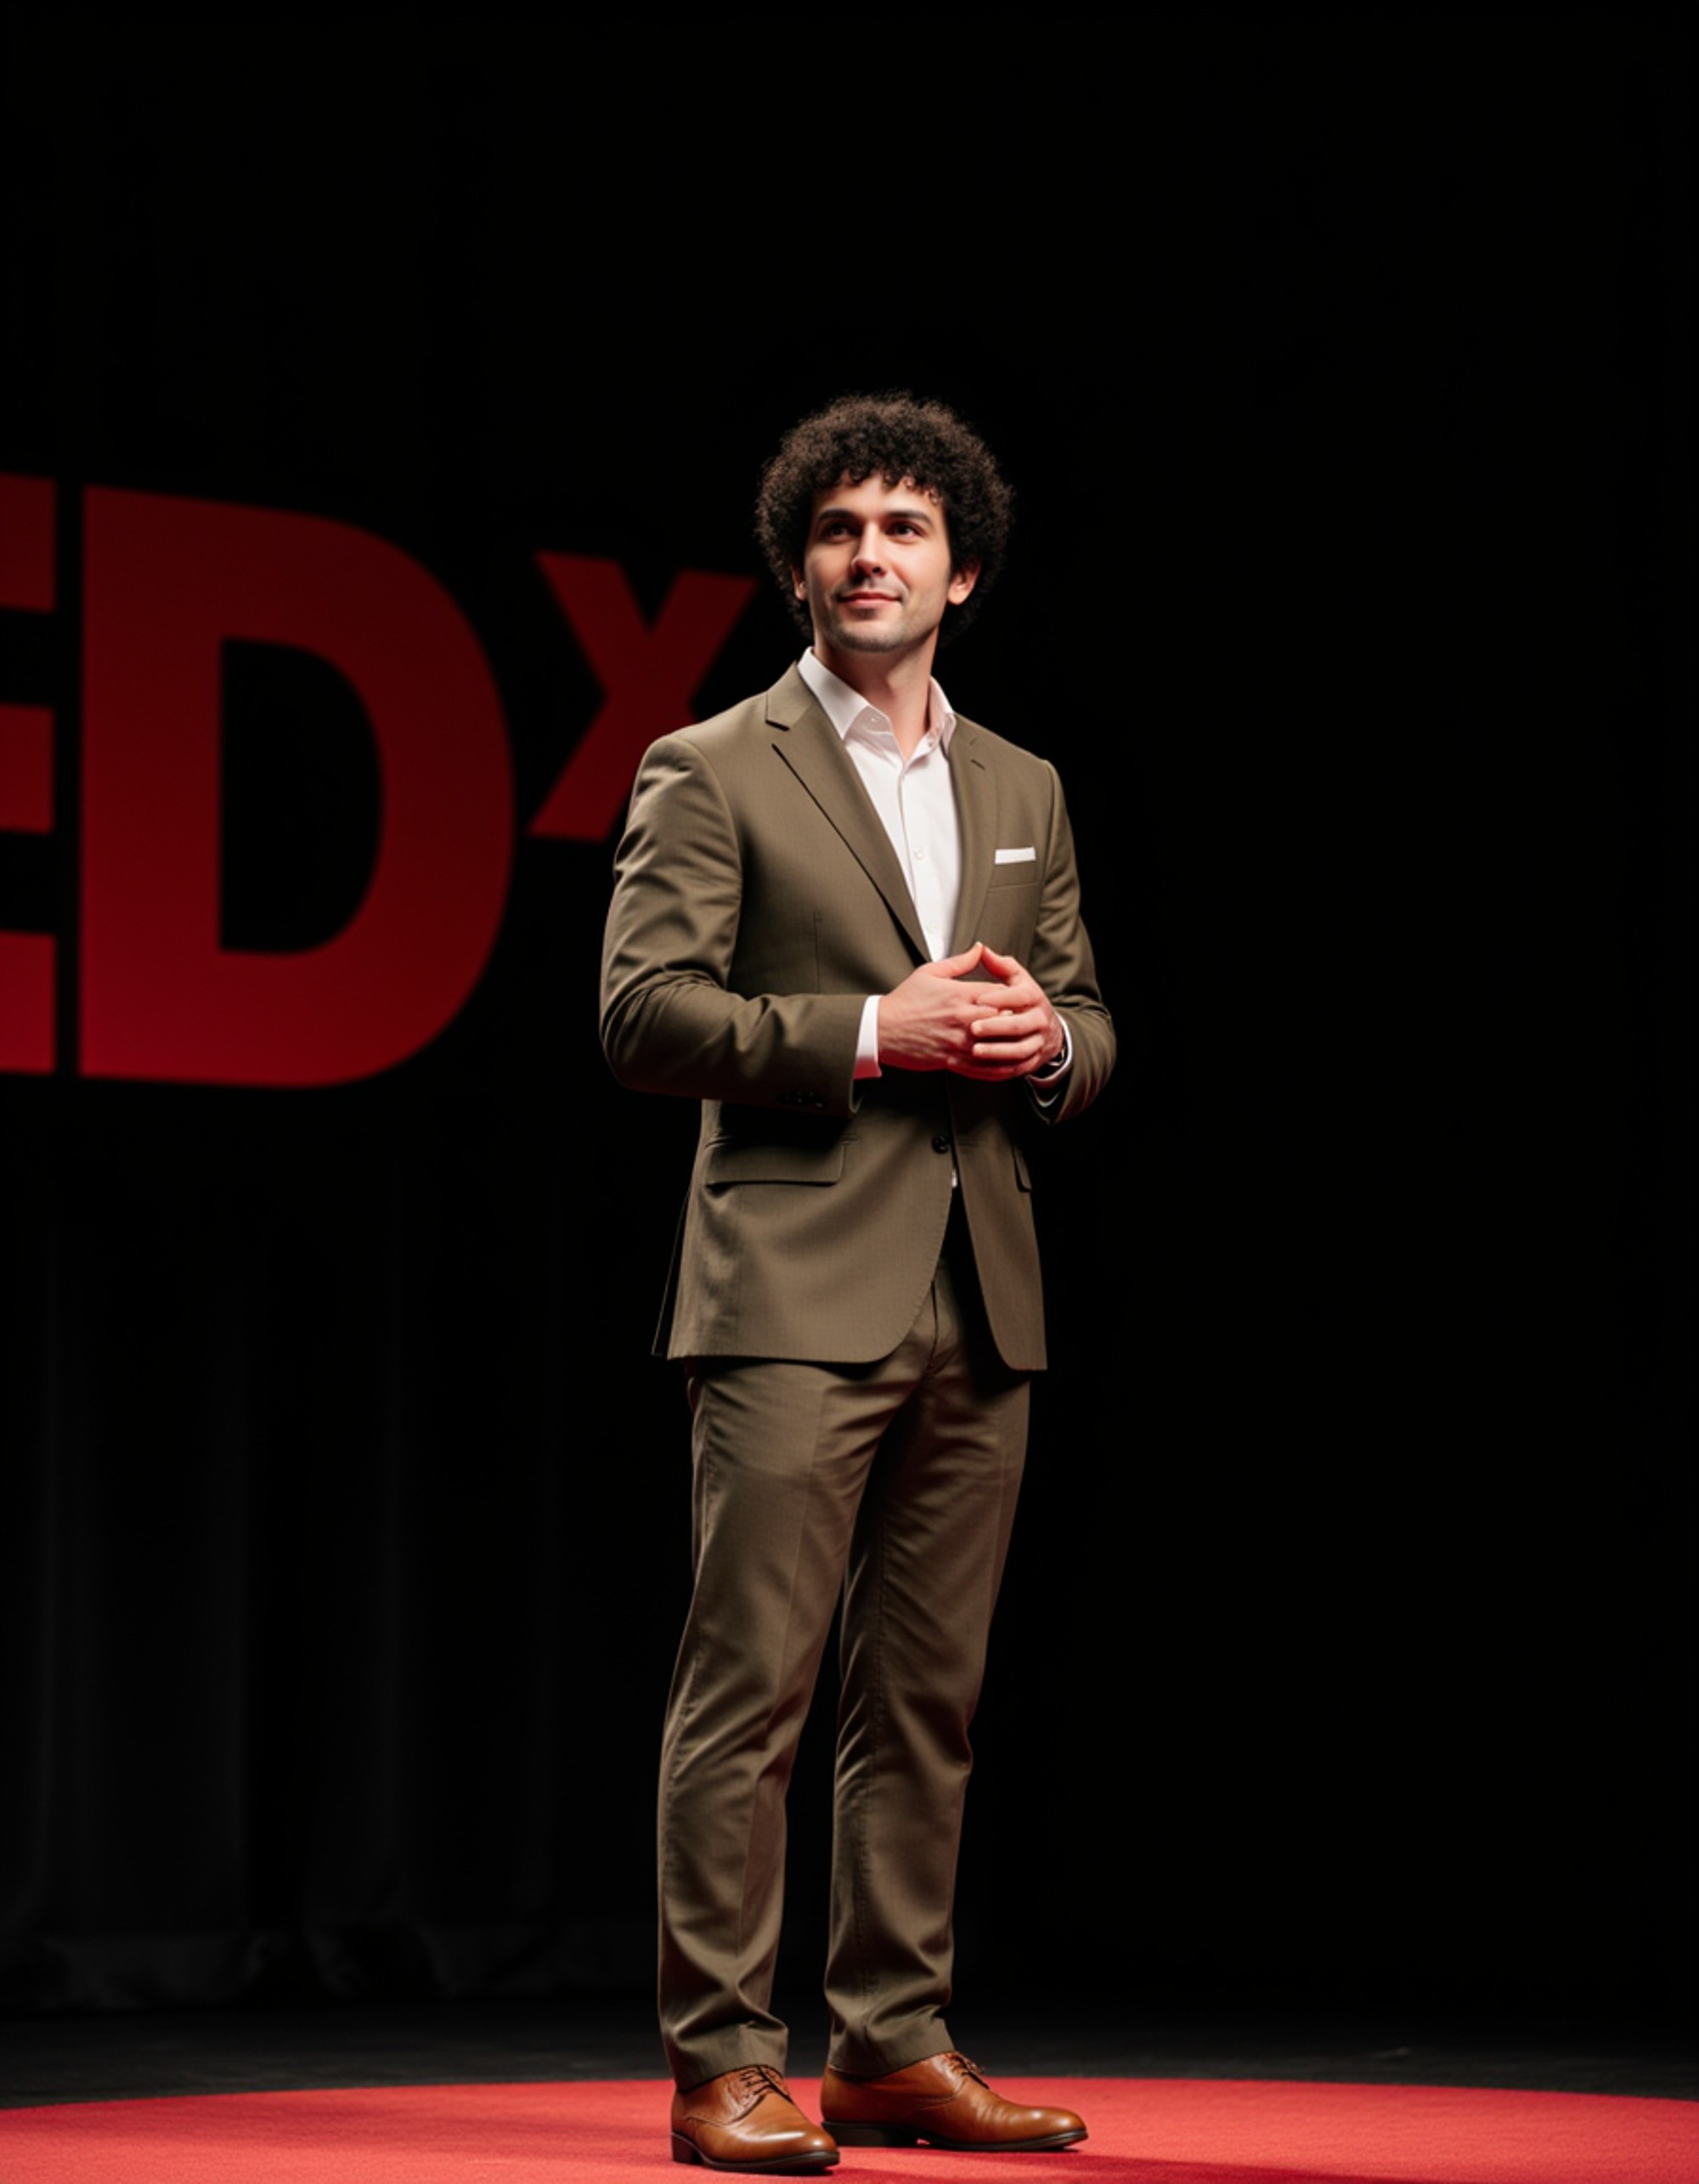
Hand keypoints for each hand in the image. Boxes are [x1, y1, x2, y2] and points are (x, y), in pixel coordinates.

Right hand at [877, 944, 1020, 1071]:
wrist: (881, 1030)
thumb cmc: (903, 1002)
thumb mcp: (930, 972)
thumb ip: (960, 962)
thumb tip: (979, 949)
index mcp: (961, 995)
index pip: (1002, 994)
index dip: (1011, 995)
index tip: (1013, 998)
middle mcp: (964, 1019)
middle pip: (1007, 1019)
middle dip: (1014, 1018)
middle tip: (1019, 1019)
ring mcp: (960, 1041)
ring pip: (999, 1044)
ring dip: (1008, 1042)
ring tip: (1014, 1040)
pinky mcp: (953, 1060)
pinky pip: (984, 1067)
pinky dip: (997, 1065)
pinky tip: (1002, 1061)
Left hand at [955, 944, 1066, 1080]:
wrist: (1049, 1032)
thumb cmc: (1025, 1002)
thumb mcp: (1019, 980)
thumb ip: (1001, 966)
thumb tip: (982, 950)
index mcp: (1034, 998)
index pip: (1020, 996)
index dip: (1000, 997)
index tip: (979, 999)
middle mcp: (1040, 1020)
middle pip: (1020, 1025)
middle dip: (996, 1027)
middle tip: (973, 1028)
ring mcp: (1038, 1043)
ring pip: (1019, 1050)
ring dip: (997, 1051)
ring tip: (975, 1051)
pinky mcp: (1032, 1062)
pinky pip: (1016, 1068)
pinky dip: (998, 1069)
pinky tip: (979, 1067)